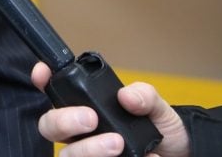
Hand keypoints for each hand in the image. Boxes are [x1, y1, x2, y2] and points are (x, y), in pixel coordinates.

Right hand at [32, 62, 190, 156]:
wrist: (179, 156)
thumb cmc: (162, 131)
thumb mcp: (158, 108)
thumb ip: (144, 96)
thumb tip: (126, 96)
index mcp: (87, 107)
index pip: (55, 91)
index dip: (43, 80)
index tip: (43, 73)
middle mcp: (80, 133)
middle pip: (49, 126)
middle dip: (63, 121)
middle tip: (91, 119)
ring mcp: (88, 154)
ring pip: (66, 155)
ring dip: (88, 149)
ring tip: (118, 144)